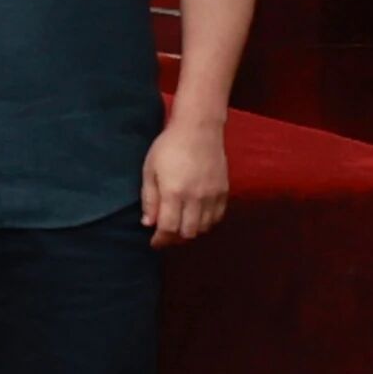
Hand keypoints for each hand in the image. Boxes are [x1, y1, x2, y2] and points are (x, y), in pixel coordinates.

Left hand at [141, 113, 232, 245]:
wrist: (198, 130)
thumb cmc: (168, 147)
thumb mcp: (150, 170)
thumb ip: (149, 198)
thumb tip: (148, 223)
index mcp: (174, 192)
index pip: (168, 228)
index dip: (160, 239)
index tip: (154, 243)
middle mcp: (195, 198)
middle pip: (188, 232)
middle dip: (175, 238)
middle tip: (166, 235)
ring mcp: (212, 196)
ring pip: (204, 227)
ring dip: (190, 231)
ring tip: (180, 225)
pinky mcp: (224, 192)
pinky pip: (217, 217)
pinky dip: (206, 223)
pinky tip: (196, 217)